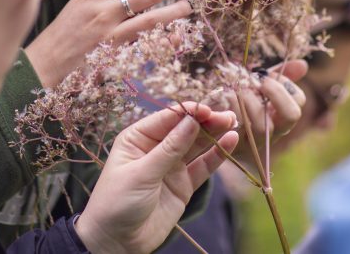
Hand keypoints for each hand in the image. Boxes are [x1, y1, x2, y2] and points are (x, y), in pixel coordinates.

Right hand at [26, 0, 192, 86]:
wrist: (42, 67)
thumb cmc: (60, 37)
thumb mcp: (76, 6)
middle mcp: (101, 11)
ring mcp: (109, 35)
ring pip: (150, 17)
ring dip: (174, 9)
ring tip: (189, 4)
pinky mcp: (114, 57)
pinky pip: (146, 46)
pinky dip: (165, 39)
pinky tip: (179, 35)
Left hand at [75, 104, 238, 253]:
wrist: (116, 242)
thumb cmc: (117, 202)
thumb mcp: (141, 173)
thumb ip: (169, 149)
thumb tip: (192, 121)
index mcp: (138, 138)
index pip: (167, 117)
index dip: (189, 112)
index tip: (208, 109)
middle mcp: (156, 148)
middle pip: (185, 129)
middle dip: (206, 121)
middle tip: (227, 115)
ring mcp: (171, 166)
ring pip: (197, 145)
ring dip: (215, 134)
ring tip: (233, 122)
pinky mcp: (183, 184)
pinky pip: (202, 166)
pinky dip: (217, 155)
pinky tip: (231, 141)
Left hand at [227, 59, 308, 166]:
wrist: (209, 119)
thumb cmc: (237, 99)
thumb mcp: (258, 86)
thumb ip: (278, 75)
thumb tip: (303, 65)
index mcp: (280, 117)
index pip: (298, 102)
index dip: (285, 85)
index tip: (266, 75)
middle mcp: (272, 131)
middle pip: (290, 116)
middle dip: (275, 93)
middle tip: (257, 81)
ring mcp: (254, 141)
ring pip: (263, 126)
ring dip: (249, 100)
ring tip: (237, 87)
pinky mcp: (234, 145)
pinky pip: (236, 128)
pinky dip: (231, 107)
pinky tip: (224, 95)